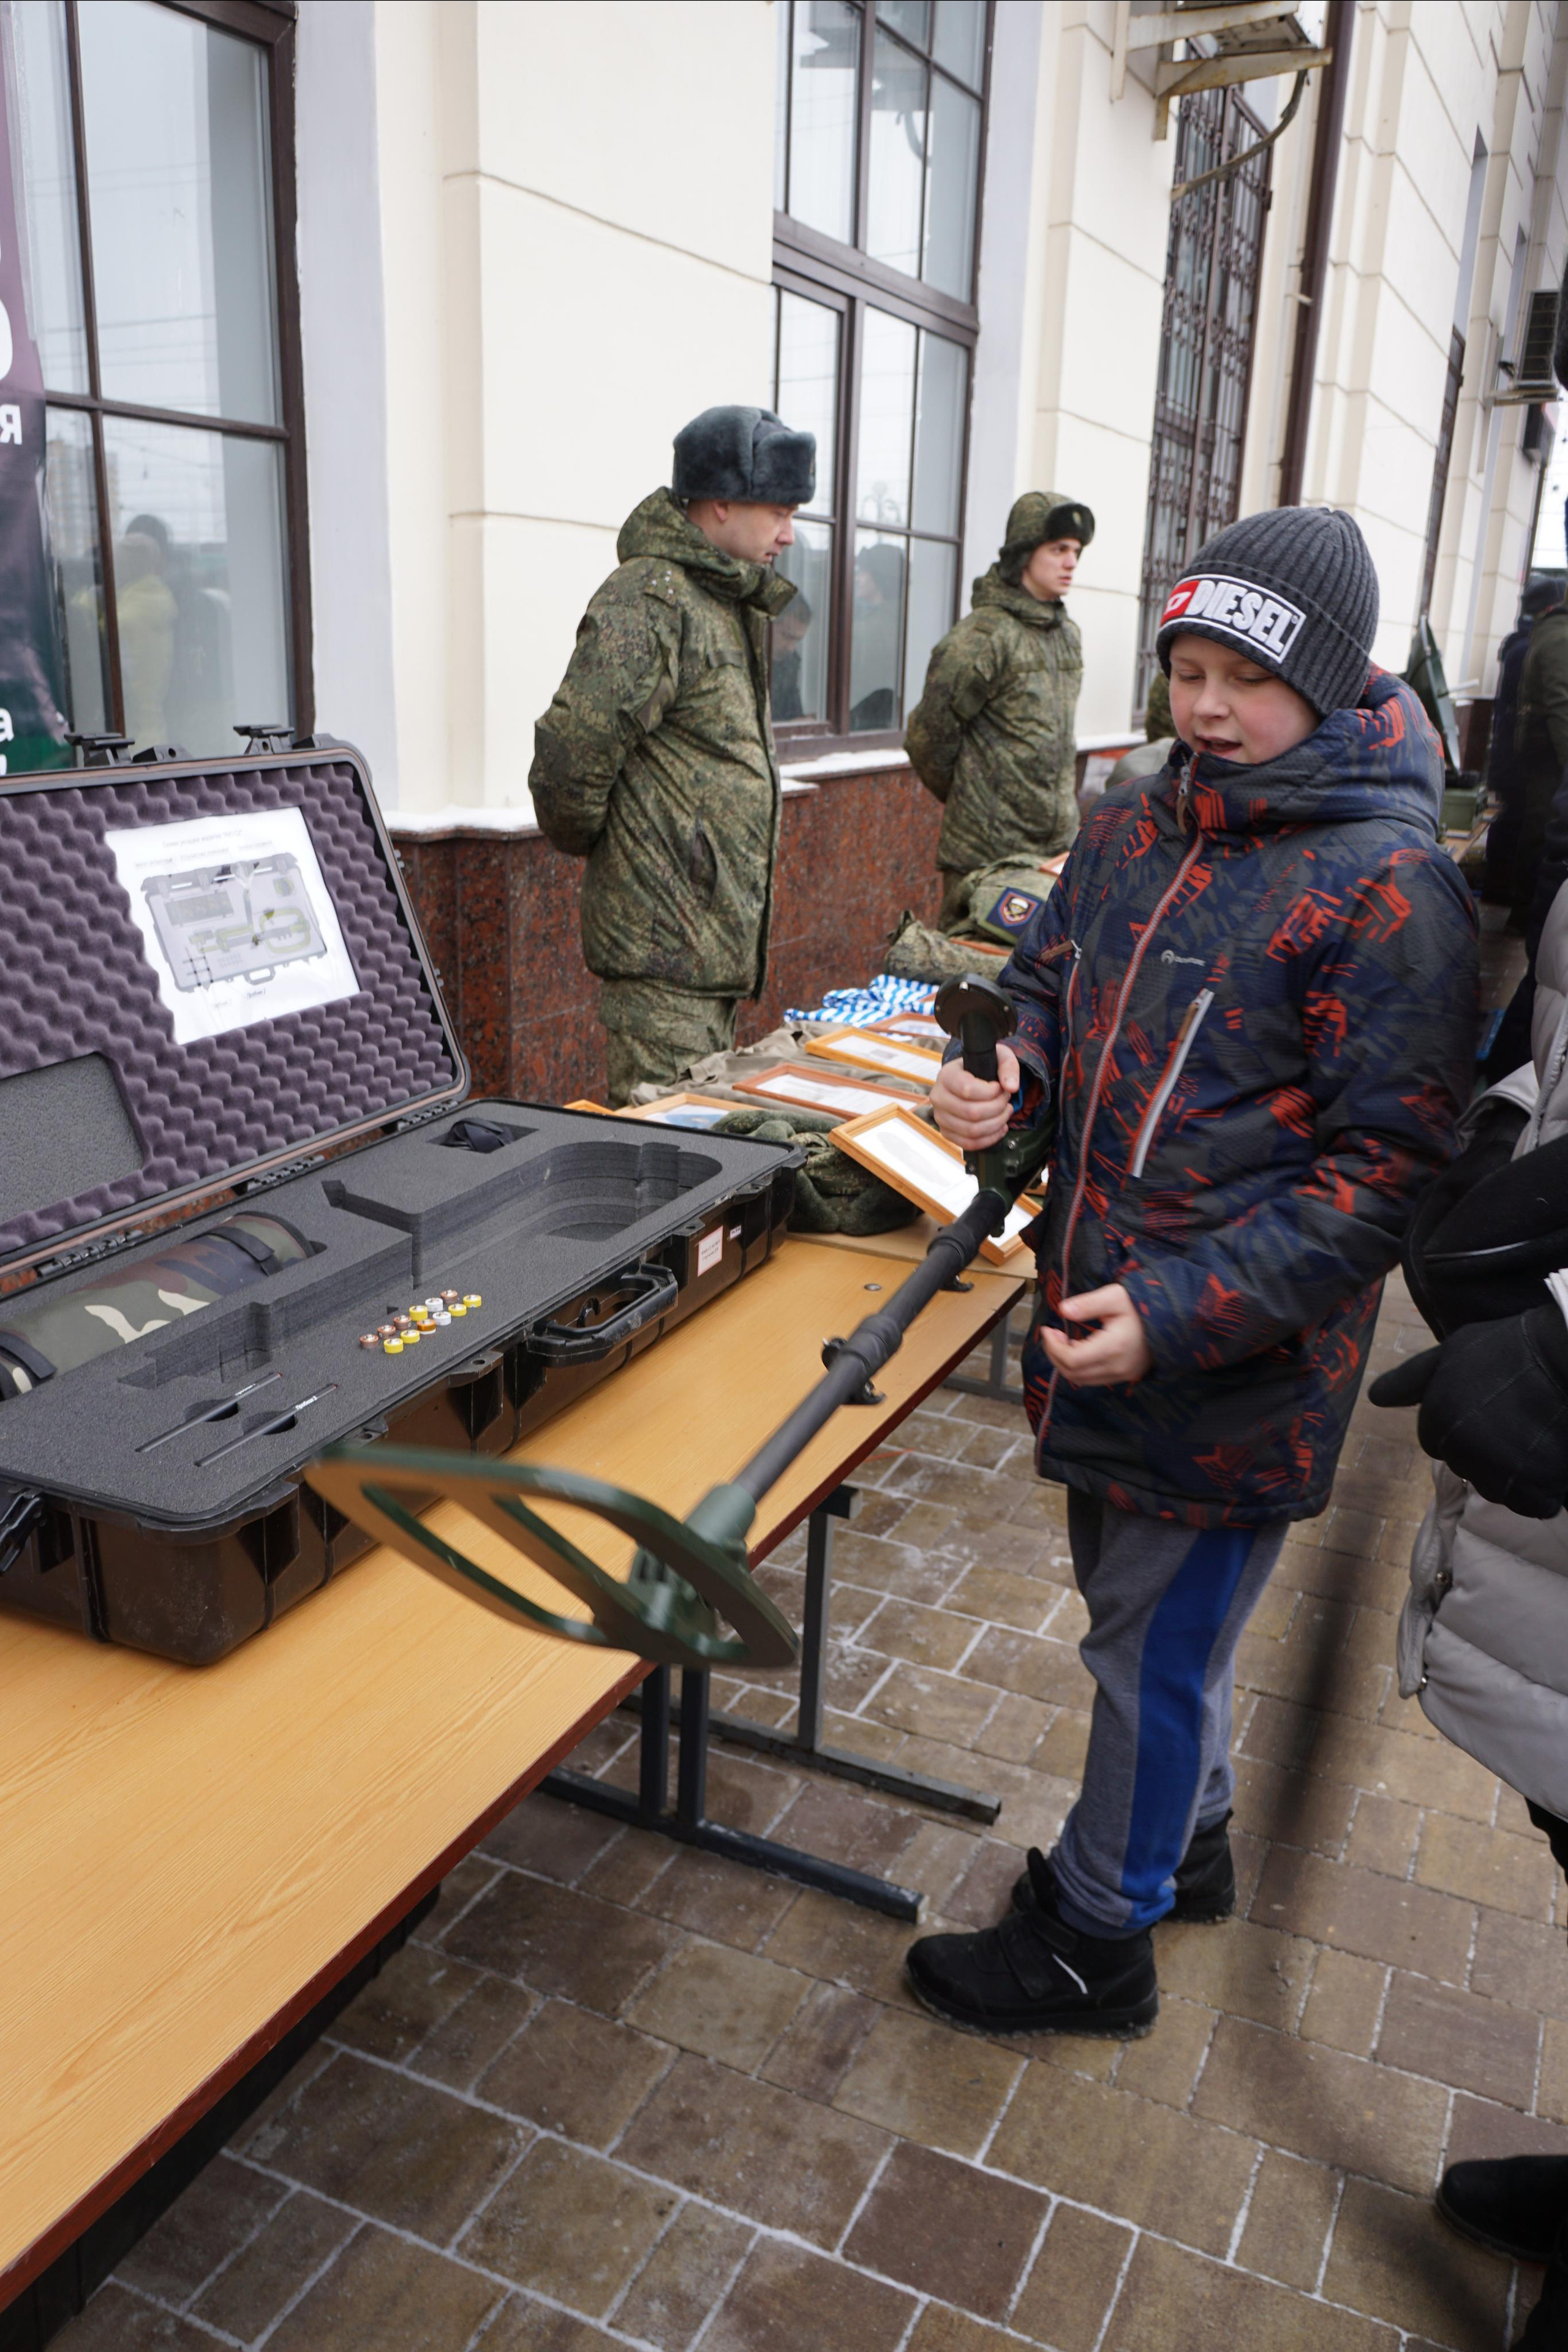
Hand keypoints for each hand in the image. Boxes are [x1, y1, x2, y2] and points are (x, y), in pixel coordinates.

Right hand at [931, 1041, 1020, 1151]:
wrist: (970, 1079)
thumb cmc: (983, 1067)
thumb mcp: (999, 1056)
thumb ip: (1008, 1066)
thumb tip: (1011, 1087)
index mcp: (947, 1075)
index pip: (967, 1089)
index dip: (990, 1092)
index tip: (1000, 1088)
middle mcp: (938, 1096)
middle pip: (971, 1112)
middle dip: (997, 1108)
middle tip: (1006, 1100)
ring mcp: (940, 1117)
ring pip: (972, 1130)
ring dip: (996, 1124)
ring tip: (1005, 1112)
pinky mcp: (947, 1132)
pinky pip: (969, 1143)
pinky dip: (989, 1138)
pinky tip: (1000, 1127)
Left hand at [1041, 1284, 1152, 1386]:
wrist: (1169, 1320)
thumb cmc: (1141, 1305)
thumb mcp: (1115, 1296)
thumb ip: (1088, 1303)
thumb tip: (1063, 1310)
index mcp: (1114, 1347)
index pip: (1072, 1359)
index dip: (1053, 1347)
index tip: (1048, 1329)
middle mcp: (1117, 1366)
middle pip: (1073, 1373)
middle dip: (1055, 1354)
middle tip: (1052, 1334)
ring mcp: (1122, 1375)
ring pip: (1081, 1379)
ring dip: (1065, 1362)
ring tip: (1062, 1340)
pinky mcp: (1124, 1376)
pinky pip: (1093, 1379)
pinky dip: (1079, 1368)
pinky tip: (1078, 1349)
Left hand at [1415, 1306, 1567, 1516]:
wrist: (1566, 1356)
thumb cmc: (1512, 1348)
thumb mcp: (1453, 1353)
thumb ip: (1411, 1380)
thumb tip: (1375, 1398)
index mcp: (1436, 1419)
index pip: (1437, 1444)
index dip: (1464, 1428)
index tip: (1491, 1409)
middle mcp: (1460, 1449)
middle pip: (1468, 1468)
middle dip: (1489, 1452)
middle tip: (1519, 1420)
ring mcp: (1496, 1470)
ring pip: (1498, 1489)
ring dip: (1517, 1473)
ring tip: (1538, 1436)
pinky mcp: (1532, 1488)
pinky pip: (1532, 1504)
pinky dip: (1543, 1490)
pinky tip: (1553, 1457)